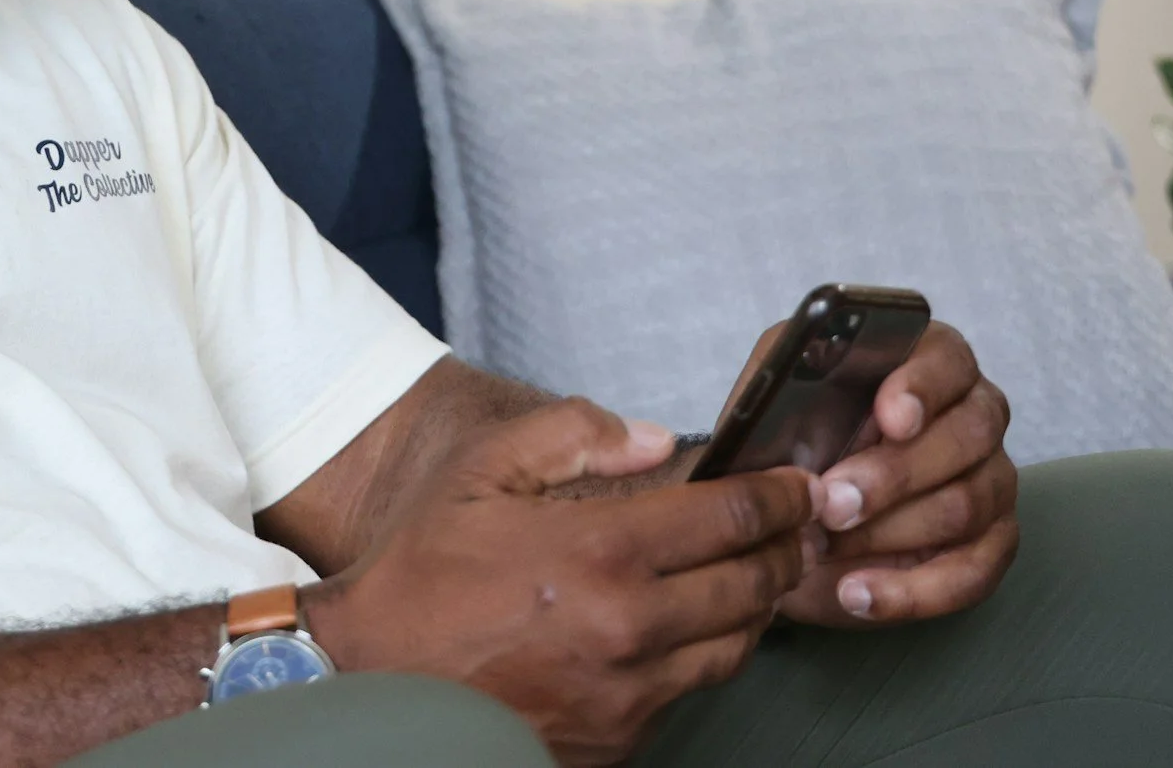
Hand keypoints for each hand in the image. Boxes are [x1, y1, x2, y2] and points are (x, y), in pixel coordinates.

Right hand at [306, 398, 817, 766]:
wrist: (375, 677)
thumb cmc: (423, 571)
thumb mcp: (482, 471)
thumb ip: (574, 436)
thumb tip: (658, 439)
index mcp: (601, 550)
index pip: (732, 517)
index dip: (779, 496)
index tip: (796, 485)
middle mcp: (629, 626)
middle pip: (753, 584)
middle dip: (784, 548)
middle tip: (796, 527)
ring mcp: (628, 693)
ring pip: (736, 645)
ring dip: (757, 606)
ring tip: (756, 574)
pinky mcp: (619, 739)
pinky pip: (689, 691)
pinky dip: (704, 655)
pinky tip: (692, 626)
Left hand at [774, 321, 1018, 627]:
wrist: (793, 520)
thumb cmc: (794, 445)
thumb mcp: (778, 404)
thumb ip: (786, 389)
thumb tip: (786, 392)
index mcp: (928, 361)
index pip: (947, 359)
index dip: (923, 387)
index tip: (891, 418)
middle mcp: (975, 414)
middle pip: (966, 436)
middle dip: (895, 474)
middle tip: (834, 502)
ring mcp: (991, 479)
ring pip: (966, 504)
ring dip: (889, 532)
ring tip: (825, 547)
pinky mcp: (991, 544)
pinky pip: (972, 573)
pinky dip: (911, 590)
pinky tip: (858, 595)